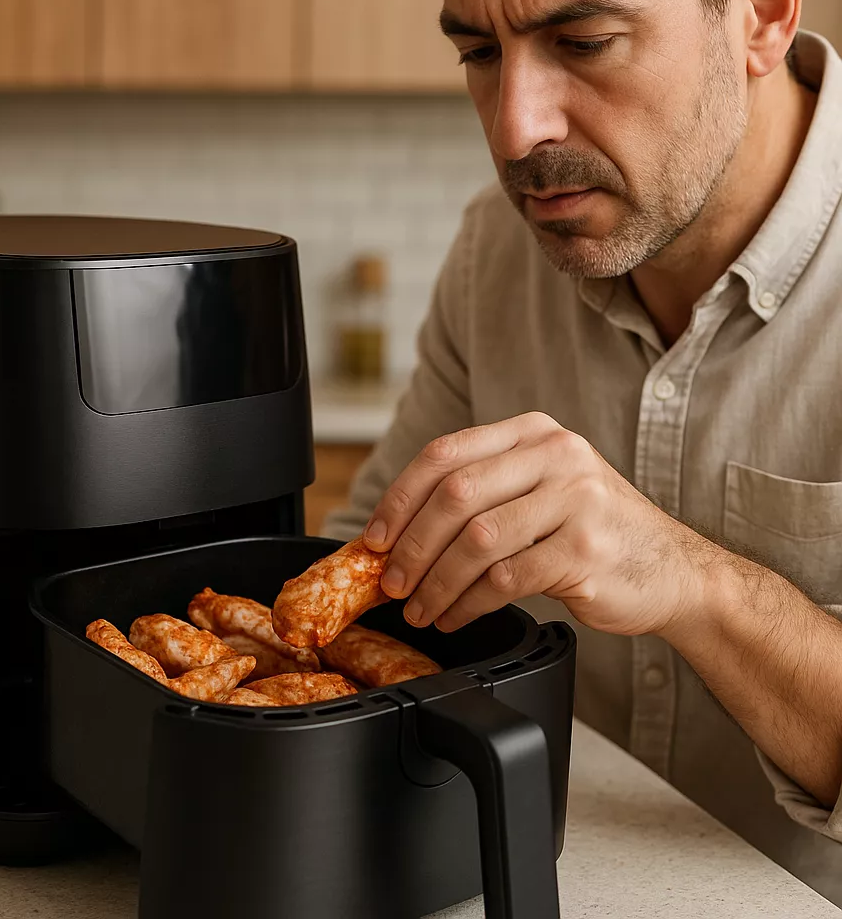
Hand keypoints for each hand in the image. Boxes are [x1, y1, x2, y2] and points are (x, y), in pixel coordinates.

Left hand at [363, 413, 712, 636]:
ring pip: (476, 541)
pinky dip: (468, 603)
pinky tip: (455, 615)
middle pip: (454, 496)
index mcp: (534, 432)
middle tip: (390, 581)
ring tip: (419, 607)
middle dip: (411, 546)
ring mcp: (577, 500)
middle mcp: (557, 455)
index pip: (445, 454)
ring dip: (436, 582)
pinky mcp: (586, 550)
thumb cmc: (594, 531)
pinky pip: (506, 579)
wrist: (674, 571)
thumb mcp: (543, 489)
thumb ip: (484, 493)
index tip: (374, 537)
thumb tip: (397, 533)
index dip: (399, 498)